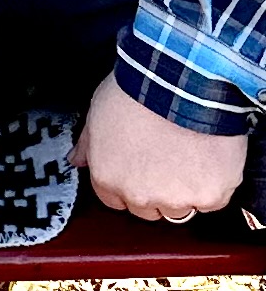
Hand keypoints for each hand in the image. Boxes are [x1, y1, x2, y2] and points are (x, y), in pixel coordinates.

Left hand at [71, 72, 246, 221]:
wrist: (178, 81)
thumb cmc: (136, 89)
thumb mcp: (98, 110)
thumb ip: (88, 143)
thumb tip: (76, 160)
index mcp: (108, 178)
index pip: (114, 200)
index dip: (127, 181)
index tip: (139, 165)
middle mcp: (139, 196)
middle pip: (149, 208)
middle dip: (156, 188)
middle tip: (165, 155)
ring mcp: (176, 200)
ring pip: (181, 208)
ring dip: (184, 188)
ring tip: (188, 152)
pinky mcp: (209, 196)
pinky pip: (212, 200)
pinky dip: (213, 182)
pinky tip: (208, 155)